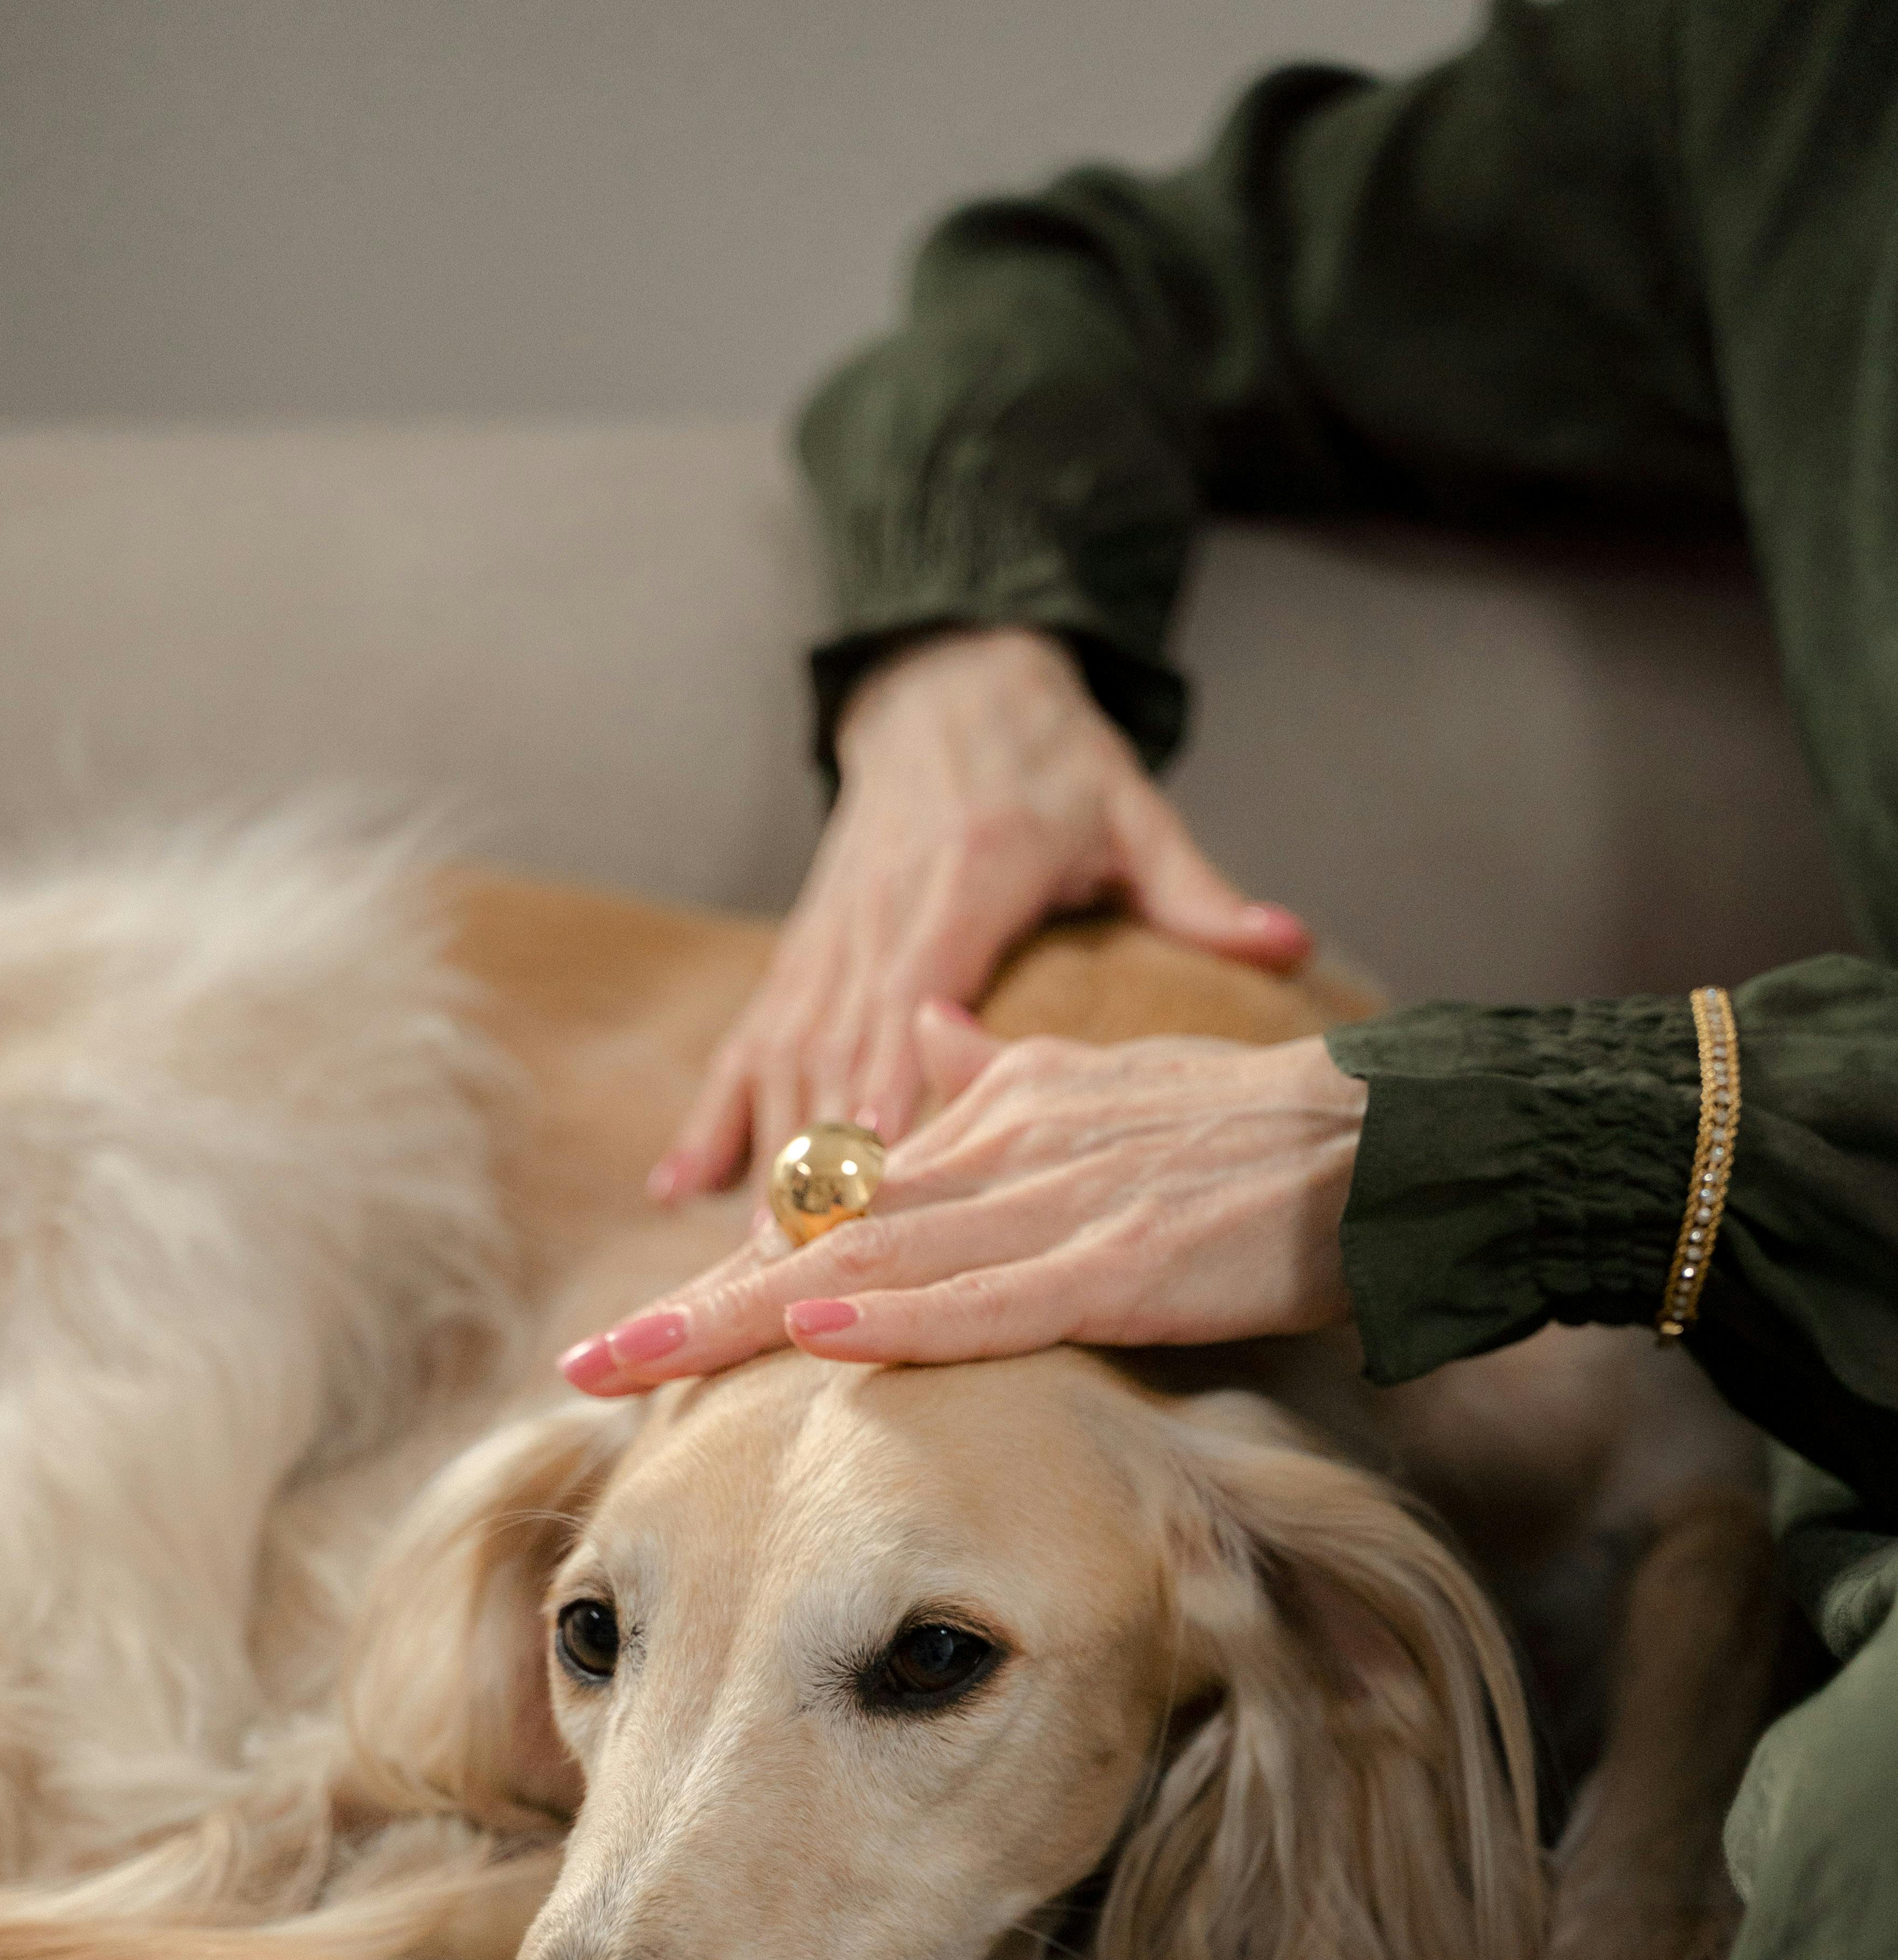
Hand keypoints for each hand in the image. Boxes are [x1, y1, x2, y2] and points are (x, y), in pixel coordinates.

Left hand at [567, 1010, 1363, 1388]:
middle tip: (586, 1363)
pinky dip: (900, 1312)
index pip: (837, 1209)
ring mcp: (1056, 1208)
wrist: (1379, 1137)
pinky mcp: (1119, 1260)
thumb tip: (919, 1041)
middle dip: (693, 1309)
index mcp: (994, 1123)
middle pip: (820, 1242)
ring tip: (641, 1362)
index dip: (726, 1269)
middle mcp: (1002, 1157)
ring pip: (875, 1268)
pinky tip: (813, 1328)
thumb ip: (997, 1071)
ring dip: (746, 1319)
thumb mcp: (1100, 1080)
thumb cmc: (1247, 1134)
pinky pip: (989, 1296)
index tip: (635, 1329)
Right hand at [649, 626, 1310, 1201]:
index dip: (892, 1099)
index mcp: (965, 886)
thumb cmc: (1052, 759)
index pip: (917, 1006)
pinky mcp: (800, 953)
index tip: (878, 1190)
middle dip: (811, 1169)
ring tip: (740, 1266)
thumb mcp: (1131, 813)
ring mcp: (828, 941)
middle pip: (834, 1059)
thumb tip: (1287, 940)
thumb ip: (1197, 891)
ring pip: (781, 1064)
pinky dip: (711, 1119)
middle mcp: (880, 921)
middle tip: (791, 1273)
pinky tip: (676, 1191)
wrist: (950, 681)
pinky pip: (744, 1045)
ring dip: (759, 1163)